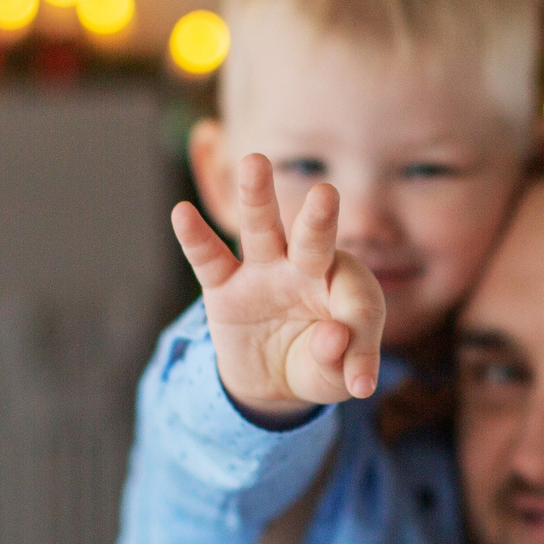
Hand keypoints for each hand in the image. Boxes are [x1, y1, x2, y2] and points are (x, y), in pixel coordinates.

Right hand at [173, 153, 385, 418]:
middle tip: (326, 195)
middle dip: (319, 219)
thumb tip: (334, 339)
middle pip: (314, 239)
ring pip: (262, 229)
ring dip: (258, 198)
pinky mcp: (224, 286)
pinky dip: (195, 237)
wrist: (273, 379)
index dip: (361, 335)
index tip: (361, 381)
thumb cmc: (316, 365)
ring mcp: (263, 271)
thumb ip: (341, 363)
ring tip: (254, 162)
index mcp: (344, 286)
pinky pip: (209, 259)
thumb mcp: (334, 377)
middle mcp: (306, 267)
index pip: (357, 298)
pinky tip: (181, 213)